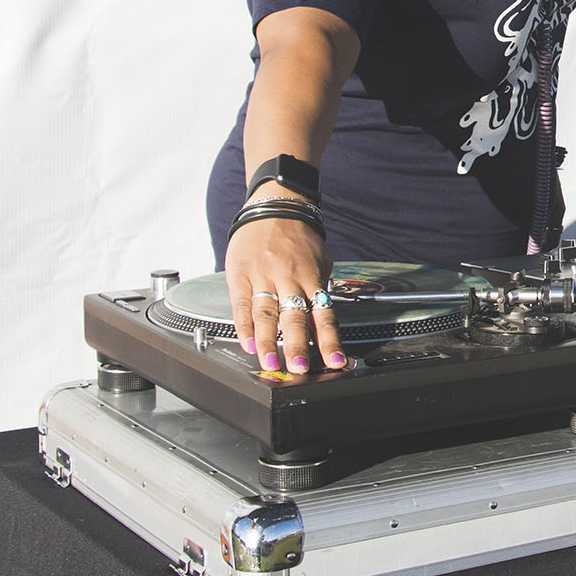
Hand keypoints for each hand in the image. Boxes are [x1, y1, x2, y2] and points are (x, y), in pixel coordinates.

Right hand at [223, 208, 346, 373]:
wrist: (274, 207)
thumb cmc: (299, 239)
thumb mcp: (320, 261)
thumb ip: (319, 291)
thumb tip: (325, 325)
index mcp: (312, 277)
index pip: (324, 315)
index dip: (330, 340)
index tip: (335, 361)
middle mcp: (288, 278)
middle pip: (294, 317)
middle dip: (298, 346)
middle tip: (299, 368)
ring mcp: (263, 276)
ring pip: (266, 314)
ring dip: (268, 343)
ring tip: (270, 364)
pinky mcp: (240, 275)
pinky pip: (241, 304)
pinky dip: (243, 326)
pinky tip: (247, 343)